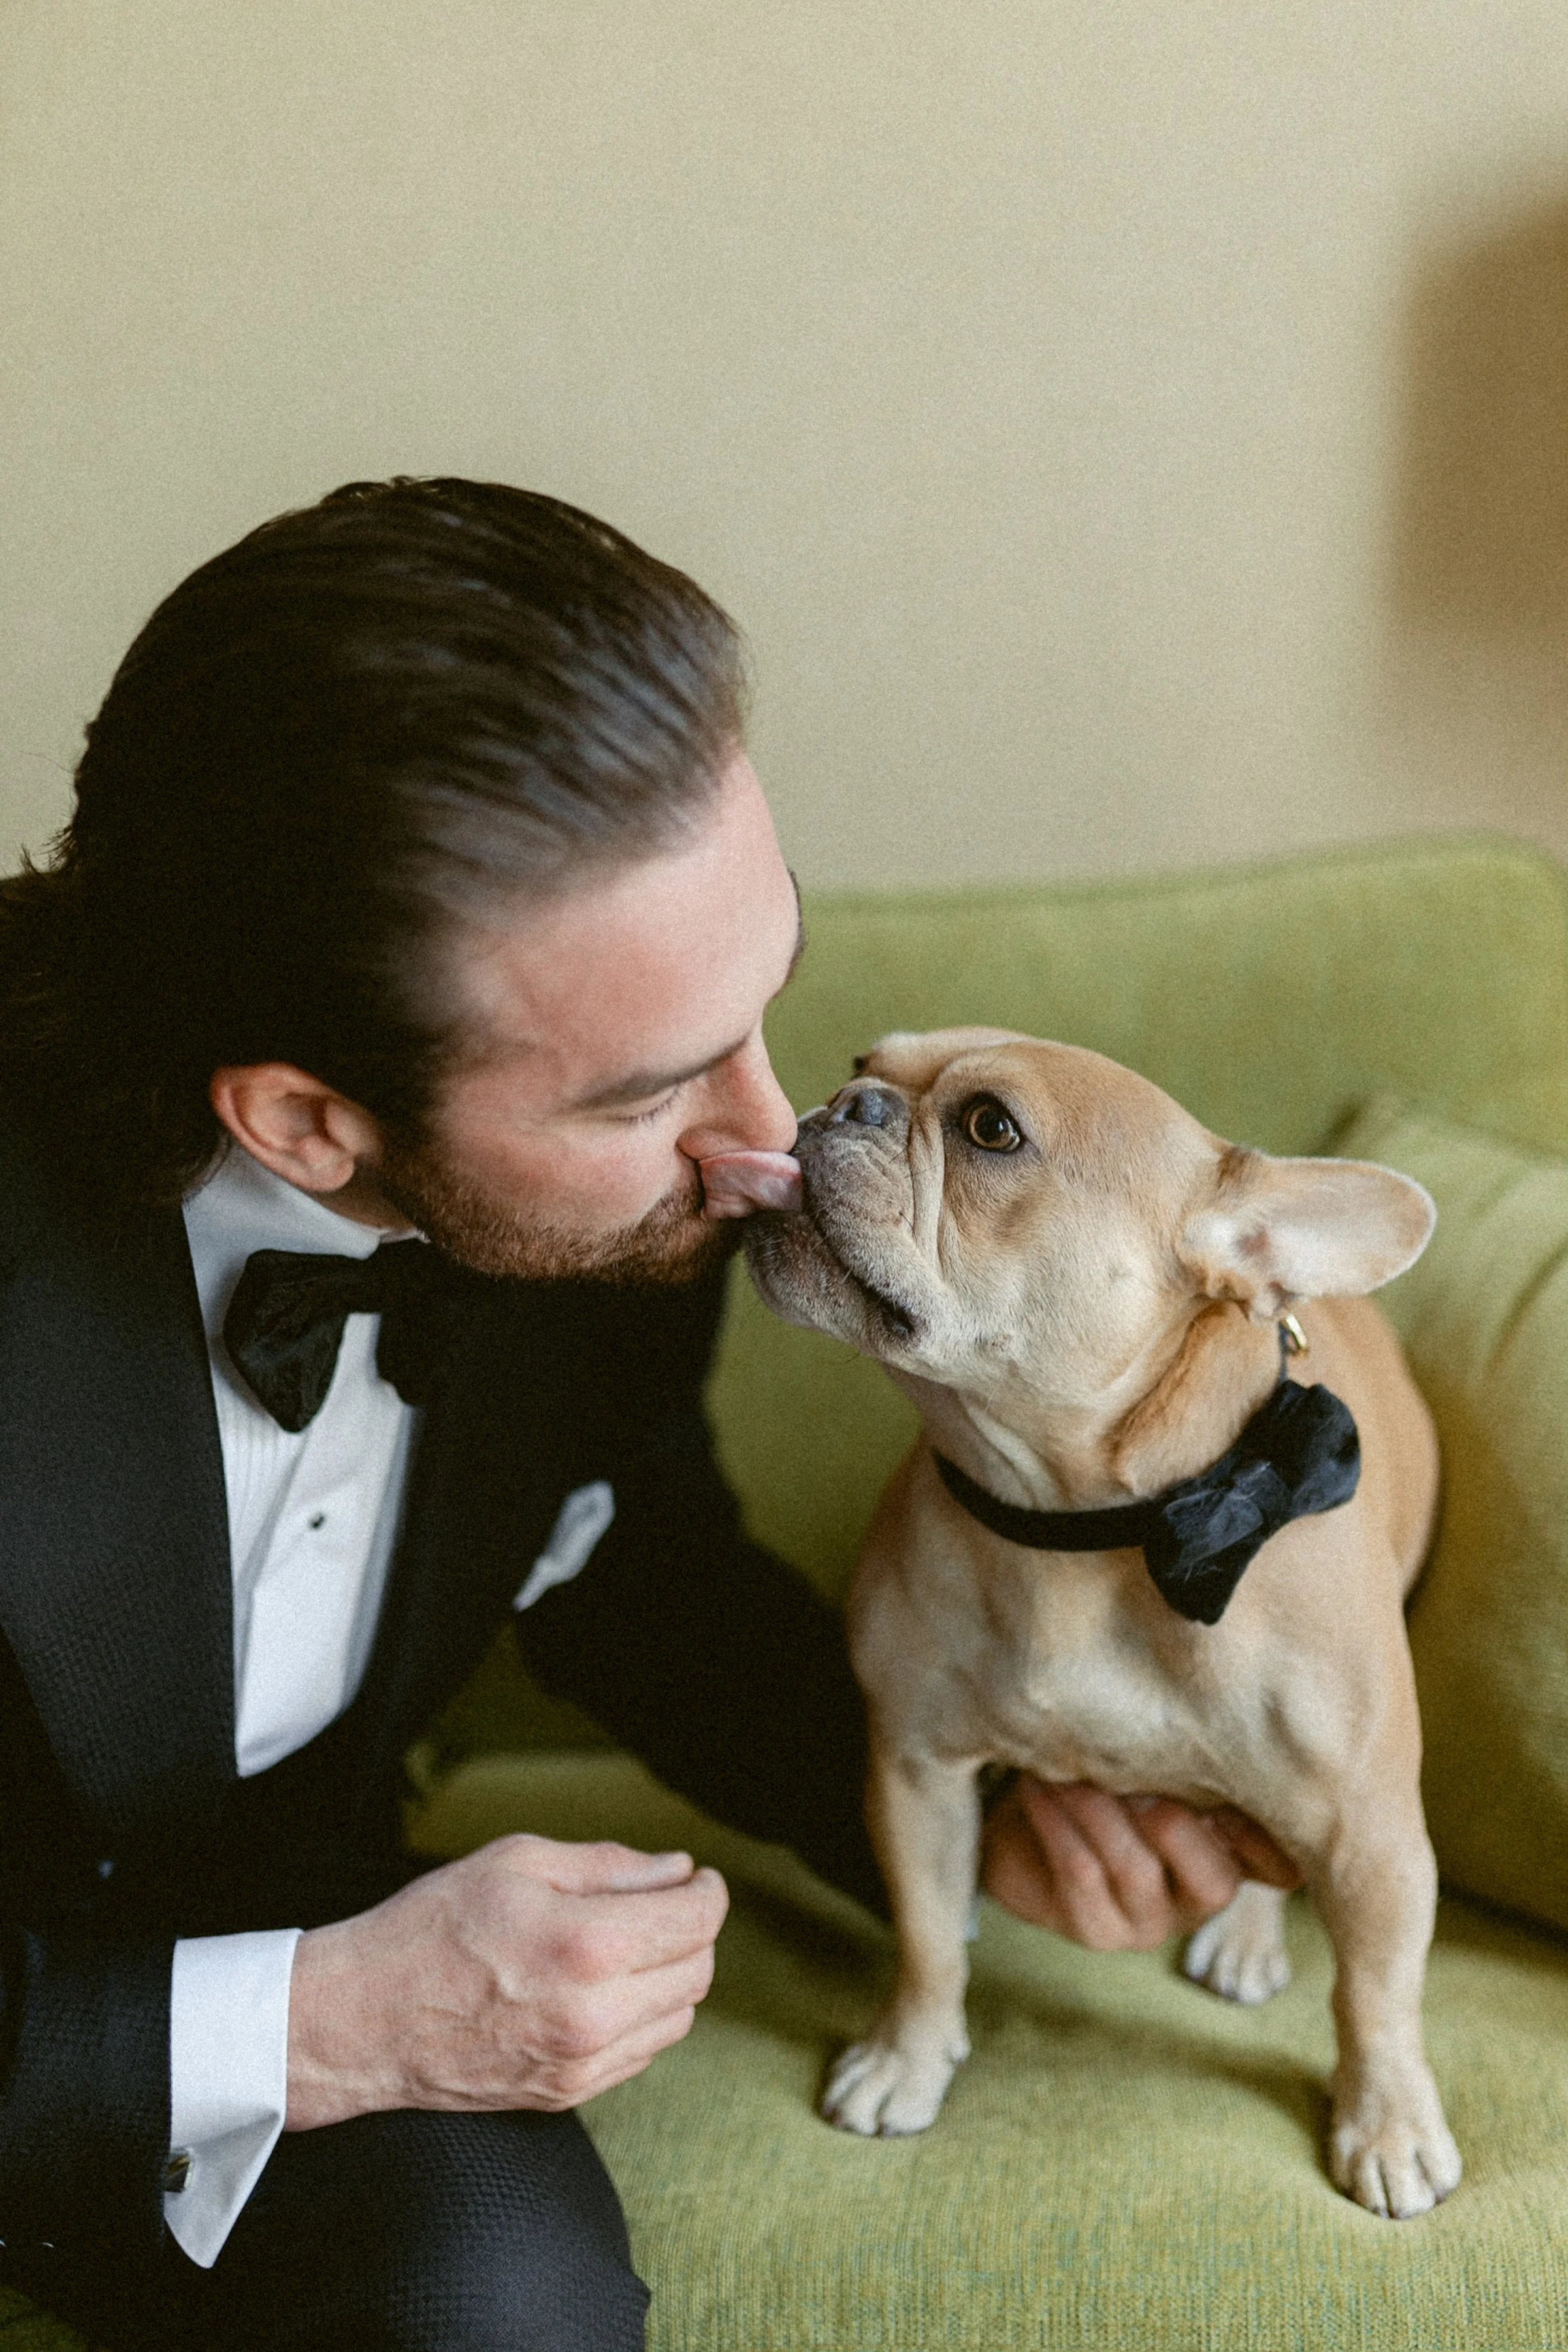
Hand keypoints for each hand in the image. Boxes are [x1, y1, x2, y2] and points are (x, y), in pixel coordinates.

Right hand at [285, 1835, 727, 2130]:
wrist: (364, 2019)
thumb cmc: (432, 1927)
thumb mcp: (518, 1862)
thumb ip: (609, 1865)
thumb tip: (675, 1870)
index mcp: (589, 1947)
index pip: (696, 1921)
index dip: (706, 1890)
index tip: (695, 1876)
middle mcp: (596, 2015)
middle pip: (698, 1970)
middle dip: (692, 1929)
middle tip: (661, 1901)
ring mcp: (583, 2064)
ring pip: (677, 2016)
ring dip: (670, 1974)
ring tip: (627, 1942)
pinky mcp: (567, 2093)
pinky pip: (641, 2051)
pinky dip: (641, 2014)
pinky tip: (601, 1986)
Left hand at [980, 1776, 1300, 1951]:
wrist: (1033, 1824)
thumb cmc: (1111, 1777)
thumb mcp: (1157, 1763)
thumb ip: (1187, 1755)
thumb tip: (1196, 1710)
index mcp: (1236, 1854)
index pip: (1281, 1868)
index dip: (1264, 1837)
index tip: (1233, 1780)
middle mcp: (1204, 1897)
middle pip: (1214, 1880)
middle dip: (1170, 1819)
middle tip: (1128, 1762)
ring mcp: (1151, 1924)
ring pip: (1134, 1867)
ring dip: (1096, 1806)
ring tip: (1066, 1759)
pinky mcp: (1096, 1932)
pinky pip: (1080, 1871)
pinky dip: (1058, 1820)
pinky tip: (1040, 1785)